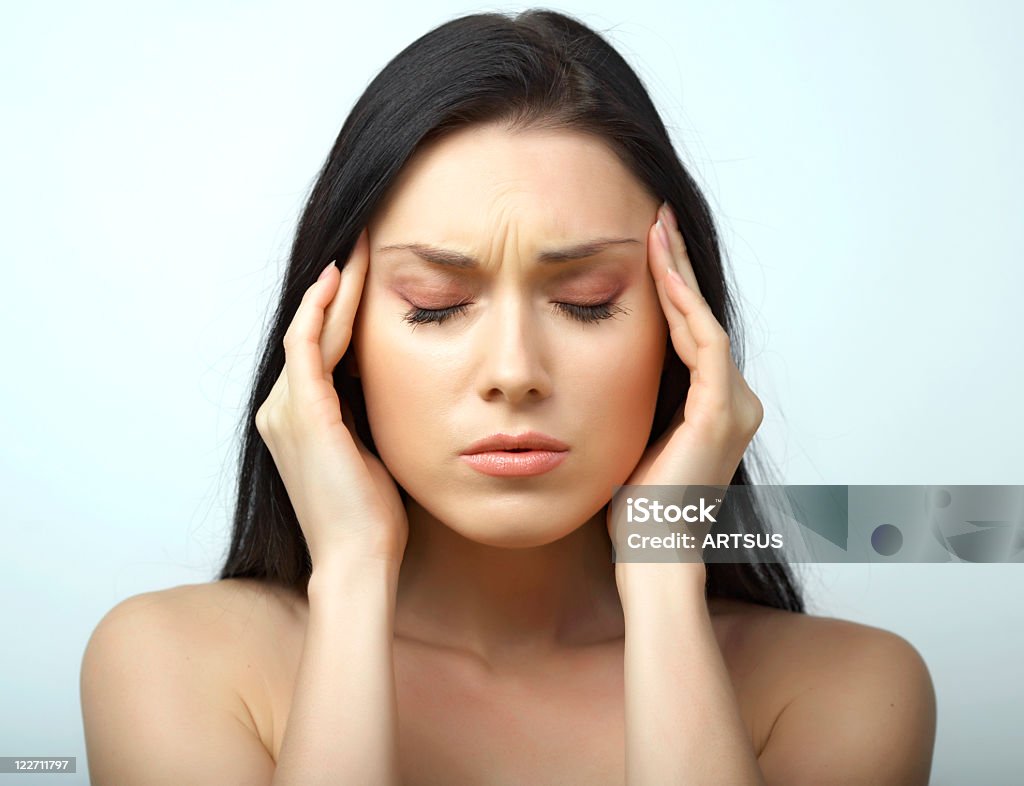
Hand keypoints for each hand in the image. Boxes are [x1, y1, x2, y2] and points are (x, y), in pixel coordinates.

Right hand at [255, 228, 407, 567]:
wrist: (358, 558)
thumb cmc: (369, 515)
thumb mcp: (366, 451)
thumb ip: (363, 414)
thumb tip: (387, 384)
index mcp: (296, 419)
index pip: (319, 349)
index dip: (340, 309)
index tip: (365, 274)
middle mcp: (279, 409)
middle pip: (312, 331)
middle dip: (339, 287)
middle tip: (362, 243)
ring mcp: (286, 409)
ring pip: (311, 331)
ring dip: (336, 288)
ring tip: (360, 250)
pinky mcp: (304, 413)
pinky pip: (308, 345)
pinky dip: (321, 310)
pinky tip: (340, 280)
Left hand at [609, 203, 763, 573]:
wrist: (651, 554)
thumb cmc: (636, 509)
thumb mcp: (635, 439)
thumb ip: (637, 402)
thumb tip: (605, 373)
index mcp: (715, 407)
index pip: (693, 332)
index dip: (674, 288)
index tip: (650, 246)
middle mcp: (735, 402)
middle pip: (702, 318)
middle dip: (680, 267)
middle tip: (659, 219)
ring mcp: (733, 406)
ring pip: (704, 321)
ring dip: (679, 274)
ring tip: (657, 230)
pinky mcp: (720, 412)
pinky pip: (704, 342)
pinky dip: (683, 303)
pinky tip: (661, 270)